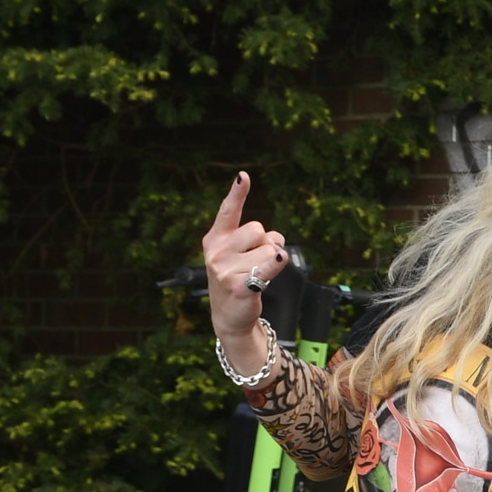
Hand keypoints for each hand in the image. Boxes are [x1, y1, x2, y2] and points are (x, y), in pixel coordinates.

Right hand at [201, 173, 286, 371]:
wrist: (230, 314)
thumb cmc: (238, 278)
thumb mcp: (240, 254)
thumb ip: (255, 239)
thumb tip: (275, 241)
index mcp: (215, 239)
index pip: (228, 211)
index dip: (237, 194)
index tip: (243, 177)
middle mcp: (217, 251)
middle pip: (258, 229)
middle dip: (267, 242)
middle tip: (260, 259)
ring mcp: (225, 269)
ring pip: (269, 248)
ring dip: (272, 260)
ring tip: (259, 273)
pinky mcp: (239, 285)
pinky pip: (269, 266)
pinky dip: (276, 264)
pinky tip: (274, 265)